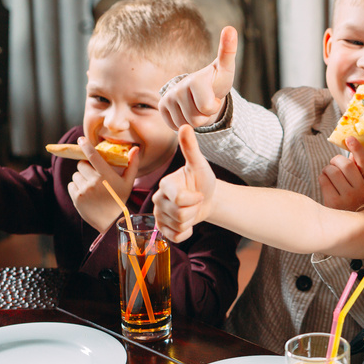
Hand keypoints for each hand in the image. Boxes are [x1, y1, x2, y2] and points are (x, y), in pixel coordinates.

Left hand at [67, 137, 140, 231]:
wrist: (110, 221)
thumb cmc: (120, 199)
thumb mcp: (128, 183)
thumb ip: (132, 164)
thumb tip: (135, 148)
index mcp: (107, 176)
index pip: (94, 156)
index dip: (86, 146)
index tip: (81, 139)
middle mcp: (94, 182)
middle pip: (82, 165)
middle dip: (86, 167)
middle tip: (93, 174)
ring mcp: (84, 190)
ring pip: (76, 175)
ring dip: (81, 178)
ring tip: (91, 186)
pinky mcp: (76, 198)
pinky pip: (71, 185)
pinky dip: (77, 187)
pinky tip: (86, 193)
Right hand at [154, 125, 218, 241]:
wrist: (206, 198)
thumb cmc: (201, 180)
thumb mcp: (199, 164)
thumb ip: (191, 147)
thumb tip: (185, 125)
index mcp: (165, 184)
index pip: (178, 199)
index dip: (193, 199)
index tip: (199, 193)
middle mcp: (157, 199)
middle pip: (179, 214)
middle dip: (194, 209)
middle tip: (195, 201)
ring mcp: (158, 215)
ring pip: (179, 225)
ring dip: (191, 220)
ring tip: (191, 209)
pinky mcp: (163, 229)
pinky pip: (175, 237)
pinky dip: (186, 233)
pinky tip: (188, 223)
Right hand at [159, 26, 237, 129]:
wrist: (201, 91)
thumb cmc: (216, 81)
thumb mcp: (226, 69)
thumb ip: (228, 52)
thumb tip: (230, 28)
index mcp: (194, 79)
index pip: (207, 107)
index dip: (214, 106)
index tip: (214, 96)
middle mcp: (177, 87)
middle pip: (197, 119)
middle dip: (206, 115)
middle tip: (207, 102)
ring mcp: (167, 98)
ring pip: (187, 125)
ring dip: (196, 120)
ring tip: (198, 106)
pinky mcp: (161, 107)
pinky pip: (176, 126)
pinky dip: (185, 122)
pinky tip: (188, 110)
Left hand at [320, 136, 363, 209]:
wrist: (350, 228)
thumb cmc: (356, 202)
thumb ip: (361, 171)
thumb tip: (351, 150)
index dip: (357, 147)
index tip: (349, 138)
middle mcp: (363, 191)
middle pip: (346, 164)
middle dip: (336, 160)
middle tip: (333, 163)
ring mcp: (349, 198)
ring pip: (333, 171)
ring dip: (327, 169)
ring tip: (328, 173)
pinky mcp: (334, 203)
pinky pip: (324, 180)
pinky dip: (322, 177)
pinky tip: (325, 182)